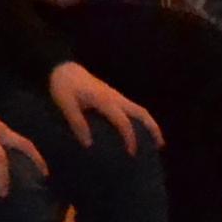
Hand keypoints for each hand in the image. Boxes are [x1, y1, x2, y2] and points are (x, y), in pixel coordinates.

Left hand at [48, 61, 162, 156]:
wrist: (62, 68)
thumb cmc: (63, 87)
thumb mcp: (66, 105)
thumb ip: (77, 123)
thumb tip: (89, 144)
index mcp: (105, 101)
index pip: (123, 122)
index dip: (130, 138)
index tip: (132, 154)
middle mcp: (115, 97)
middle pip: (141, 112)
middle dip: (152, 128)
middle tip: (160, 146)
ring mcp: (115, 95)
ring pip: (138, 109)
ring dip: (148, 124)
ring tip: (154, 141)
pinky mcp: (112, 96)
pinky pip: (131, 108)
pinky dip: (139, 120)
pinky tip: (136, 131)